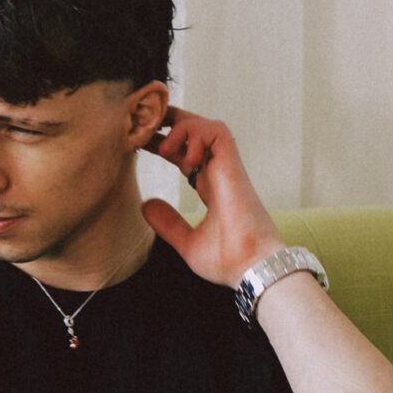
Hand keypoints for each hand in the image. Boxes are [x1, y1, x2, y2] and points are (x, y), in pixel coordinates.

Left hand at [141, 107, 286, 288]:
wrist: (251, 269)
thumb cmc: (228, 261)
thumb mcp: (187, 241)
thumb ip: (168, 222)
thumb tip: (146, 204)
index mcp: (210, 188)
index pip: (186, 154)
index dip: (164, 144)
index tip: (141, 143)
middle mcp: (219, 174)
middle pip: (196, 133)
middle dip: (171, 122)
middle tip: (144, 124)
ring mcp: (227, 169)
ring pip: (207, 126)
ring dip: (182, 128)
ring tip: (164, 149)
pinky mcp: (233, 167)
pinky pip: (217, 133)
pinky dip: (196, 134)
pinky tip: (182, 156)